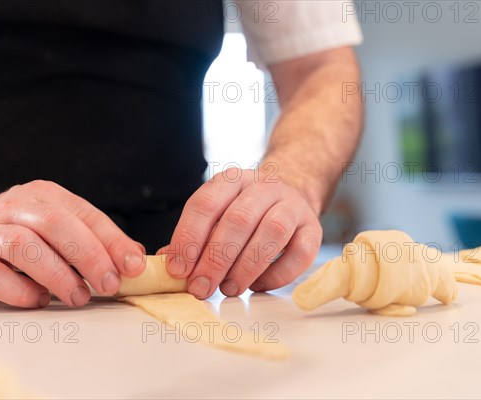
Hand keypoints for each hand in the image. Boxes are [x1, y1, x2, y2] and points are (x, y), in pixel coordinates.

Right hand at [0, 180, 145, 307]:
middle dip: (89, 256)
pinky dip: (19, 291)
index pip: (85, 214)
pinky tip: (39, 300)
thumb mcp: (58, 223)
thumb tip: (135, 257)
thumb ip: (94, 237)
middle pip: (55, 224)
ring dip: (57, 275)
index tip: (133, 266)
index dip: (112, 240)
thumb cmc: (21, 229)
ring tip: (79, 297)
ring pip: (23, 246)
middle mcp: (15, 208)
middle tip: (109, 284)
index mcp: (45, 195)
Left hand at [163, 166, 321, 298]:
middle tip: (200, 287)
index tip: (177, 269)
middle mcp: (263, 187)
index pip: (205, 204)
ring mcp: (292, 206)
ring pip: (272, 232)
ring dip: (246, 266)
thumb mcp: (217, 214)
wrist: (291, 194)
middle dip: (216, 259)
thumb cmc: (245, 211)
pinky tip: (257, 285)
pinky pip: (300, 253)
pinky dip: (277, 275)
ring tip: (228, 288)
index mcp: (231, 180)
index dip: (188, 238)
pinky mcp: (313, 228)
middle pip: (238, 220)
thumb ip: (194, 237)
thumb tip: (167, 263)